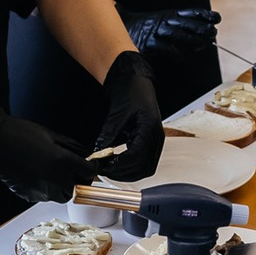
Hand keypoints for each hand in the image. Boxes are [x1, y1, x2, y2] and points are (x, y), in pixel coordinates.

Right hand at [0, 98, 96, 202]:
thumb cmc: (21, 133)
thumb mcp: (52, 135)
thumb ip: (72, 147)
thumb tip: (85, 154)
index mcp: (61, 162)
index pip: (88, 172)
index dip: (92, 168)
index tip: (91, 165)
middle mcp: (52, 179)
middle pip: (76, 189)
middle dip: (77, 180)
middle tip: (74, 170)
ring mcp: (39, 190)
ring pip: (60, 195)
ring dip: (63, 186)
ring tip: (55, 172)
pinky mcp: (28, 194)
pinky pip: (44, 196)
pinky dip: (47, 188)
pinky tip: (40, 175)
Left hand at [95, 52, 163, 179]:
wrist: (136, 81)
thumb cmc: (132, 91)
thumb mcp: (118, 112)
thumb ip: (109, 132)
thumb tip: (98, 150)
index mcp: (150, 129)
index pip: (137, 156)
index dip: (120, 164)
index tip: (105, 166)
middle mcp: (157, 137)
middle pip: (144, 167)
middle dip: (123, 173)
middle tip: (105, 171)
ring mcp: (155, 141)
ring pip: (146, 168)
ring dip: (128, 172)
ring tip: (110, 169)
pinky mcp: (150, 142)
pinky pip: (144, 161)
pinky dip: (131, 166)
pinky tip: (117, 162)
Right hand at [124, 8, 219, 57]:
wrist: (124, 27)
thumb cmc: (149, 27)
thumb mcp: (166, 22)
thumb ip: (183, 29)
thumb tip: (204, 38)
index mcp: (170, 15)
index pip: (190, 13)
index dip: (204, 15)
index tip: (217, 18)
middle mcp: (164, 21)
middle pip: (187, 23)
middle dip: (202, 28)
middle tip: (213, 33)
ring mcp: (156, 31)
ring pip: (178, 35)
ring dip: (192, 41)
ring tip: (202, 45)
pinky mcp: (148, 42)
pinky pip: (164, 48)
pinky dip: (175, 53)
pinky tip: (181, 57)